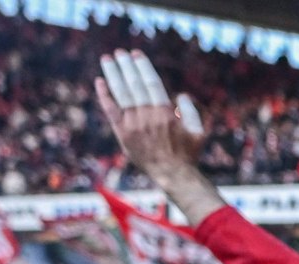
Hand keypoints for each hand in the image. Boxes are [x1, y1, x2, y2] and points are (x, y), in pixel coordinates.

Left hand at [94, 50, 225, 225]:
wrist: (174, 175)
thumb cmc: (188, 153)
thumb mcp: (197, 130)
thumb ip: (189, 110)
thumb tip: (180, 95)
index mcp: (166, 112)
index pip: (151, 82)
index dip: (142, 66)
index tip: (136, 54)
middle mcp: (147, 116)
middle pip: (134, 84)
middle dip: (126, 66)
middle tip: (119, 53)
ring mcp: (133, 124)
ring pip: (121, 93)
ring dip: (113, 74)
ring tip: (108, 59)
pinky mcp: (123, 134)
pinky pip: (111, 110)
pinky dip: (105, 95)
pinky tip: (100, 82)